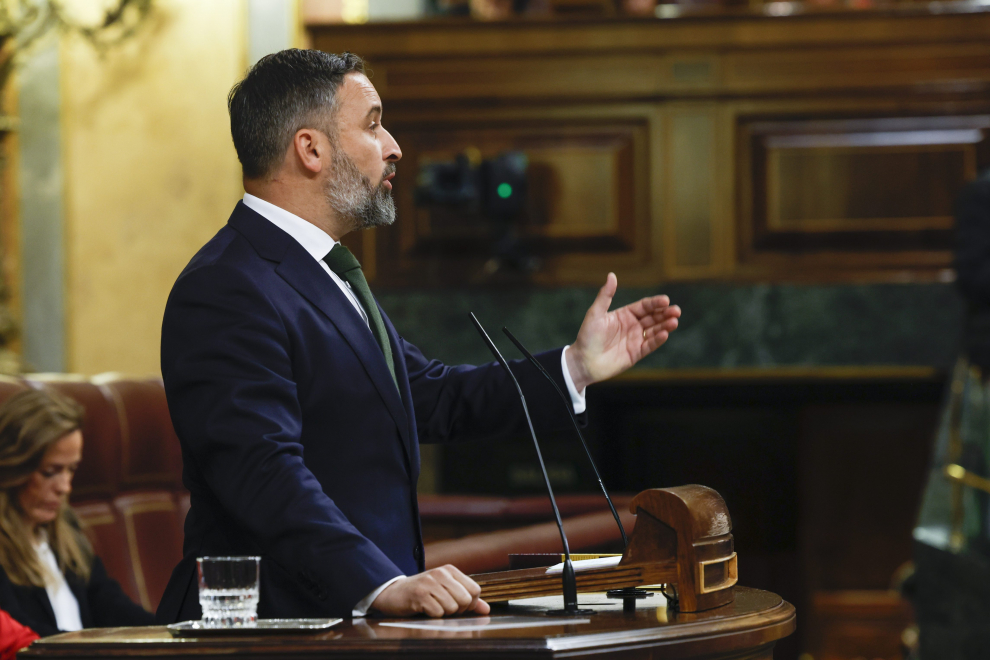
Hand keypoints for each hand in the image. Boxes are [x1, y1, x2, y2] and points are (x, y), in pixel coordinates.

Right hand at [370, 565, 490, 617]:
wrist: (393, 593)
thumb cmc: (422, 592)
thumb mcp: (445, 590)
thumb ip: (467, 599)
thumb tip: (486, 609)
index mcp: (450, 570)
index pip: (475, 590)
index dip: (470, 603)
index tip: (458, 605)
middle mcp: (441, 573)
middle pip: (466, 599)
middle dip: (458, 610)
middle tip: (445, 608)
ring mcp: (430, 583)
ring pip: (452, 607)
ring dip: (444, 613)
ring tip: (433, 607)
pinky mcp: (419, 595)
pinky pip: (437, 613)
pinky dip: (433, 616)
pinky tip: (424, 609)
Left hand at [566, 273, 680, 390]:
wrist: (583, 361)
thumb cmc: (587, 336)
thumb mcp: (595, 313)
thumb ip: (605, 295)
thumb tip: (612, 275)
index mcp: (624, 314)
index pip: (645, 306)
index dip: (655, 303)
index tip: (665, 300)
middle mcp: (632, 326)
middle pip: (654, 317)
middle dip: (666, 313)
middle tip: (676, 311)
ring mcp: (636, 339)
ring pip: (655, 330)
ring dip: (665, 326)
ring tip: (674, 322)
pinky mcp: (637, 353)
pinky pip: (650, 345)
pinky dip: (658, 340)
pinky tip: (665, 334)